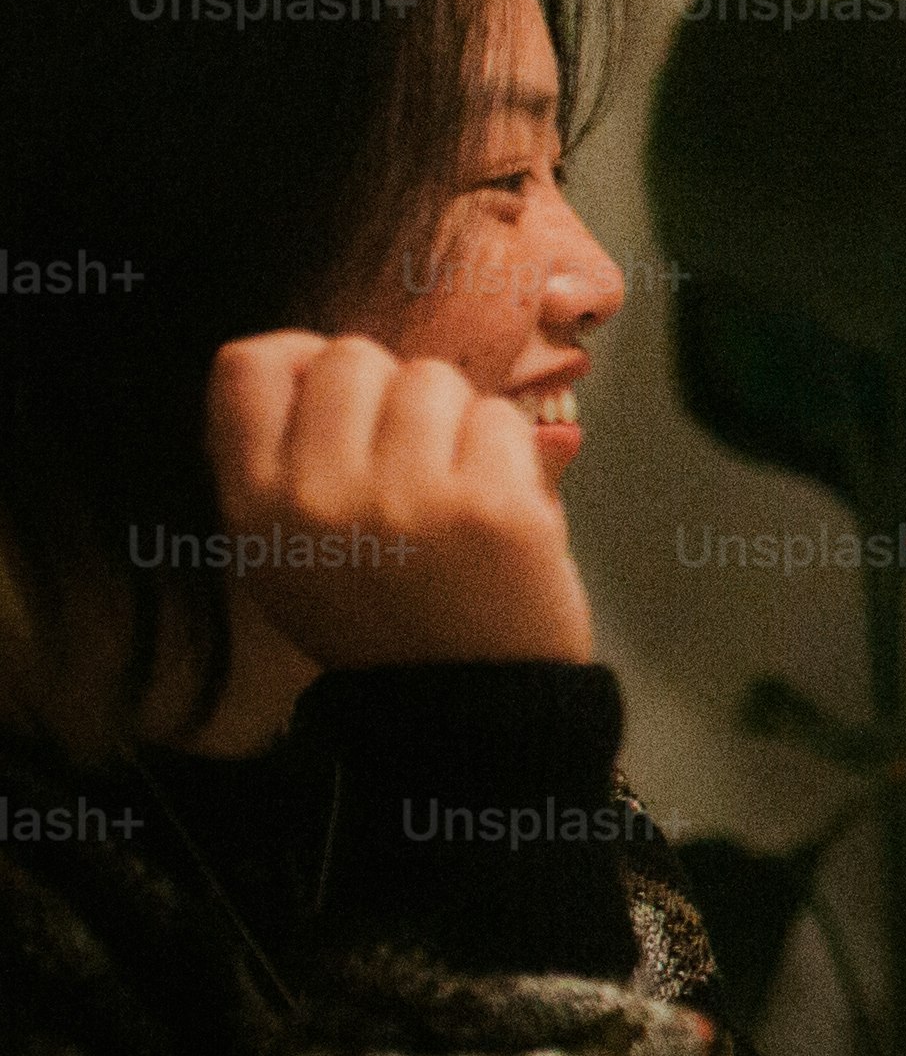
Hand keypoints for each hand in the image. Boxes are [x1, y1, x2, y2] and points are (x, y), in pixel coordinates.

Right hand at [202, 334, 596, 671]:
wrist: (464, 705)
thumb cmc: (382, 620)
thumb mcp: (287, 553)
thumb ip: (284, 457)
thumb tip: (312, 350)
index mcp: (255, 506)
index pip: (246, 365)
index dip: (298, 357)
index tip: (336, 389)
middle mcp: (319, 496)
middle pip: (349, 356)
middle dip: (389, 389)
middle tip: (411, 454)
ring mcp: (406, 498)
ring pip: (431, 376)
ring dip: (453, 416)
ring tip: (453, 485)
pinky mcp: (489, 506)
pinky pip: (498, 417)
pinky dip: (508, 452)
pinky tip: (497, 506)